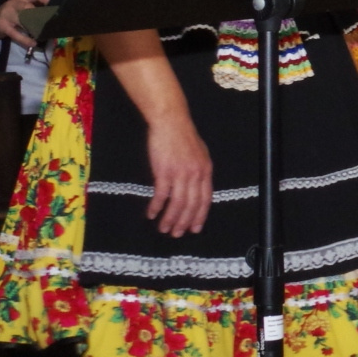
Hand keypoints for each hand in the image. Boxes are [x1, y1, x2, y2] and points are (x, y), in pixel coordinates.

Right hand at [0, 0, 47, 59]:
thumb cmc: (8, 16)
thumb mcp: (17, 8)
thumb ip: (30, 7)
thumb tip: (49, 10)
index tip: (52, 4)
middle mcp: (12, 5)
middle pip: (28, 7)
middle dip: (40, 15)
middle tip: (50, 22)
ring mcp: (7, 15)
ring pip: (24, 20)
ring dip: (35, 28)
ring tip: (44, 33)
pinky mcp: (3, 26)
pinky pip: (16, 34)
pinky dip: (26, 39)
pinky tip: (33, 43)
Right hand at [144, 114, 213, 237]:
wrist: (171, 122)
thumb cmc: (183, 137)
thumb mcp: (199, 155)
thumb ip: (199, 172)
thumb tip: (197, 188)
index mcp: (206, 171)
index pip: (205, 199)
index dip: (200, 216)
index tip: (195, 229)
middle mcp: (196, 175)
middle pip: (191, 205)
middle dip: (184, 222)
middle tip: (177, 234)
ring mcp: (180, 174)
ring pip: (177, 203)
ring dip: (170, 219)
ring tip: (163, 229)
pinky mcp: (164, 171)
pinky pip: (161, 195)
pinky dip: (156, 207)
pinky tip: (151, 214)